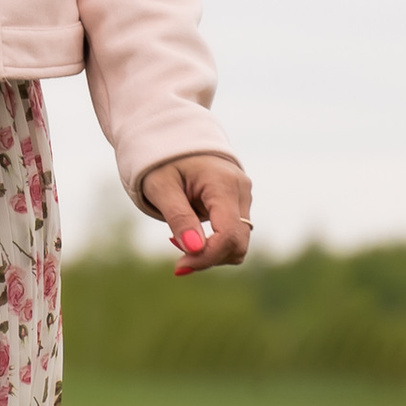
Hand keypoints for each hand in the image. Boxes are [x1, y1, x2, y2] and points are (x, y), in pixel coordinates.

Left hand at [137, 153, 251, 275]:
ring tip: (181, 239)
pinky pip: (233, 234)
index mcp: (223, 184)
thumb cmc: (162, 161)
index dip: (207, 257)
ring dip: (211, 252)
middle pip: (238, 243)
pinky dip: (214, 243)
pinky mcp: (239, 203)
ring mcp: (244, 197)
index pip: (229, 234)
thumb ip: (179, 217)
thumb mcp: (161, 188)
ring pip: (238, 242)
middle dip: (209, 258)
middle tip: (179, 261)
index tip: (180, 266)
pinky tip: (191, 235)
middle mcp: (241, 190)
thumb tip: (194, 250)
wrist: (173, 139)